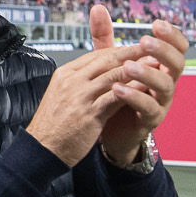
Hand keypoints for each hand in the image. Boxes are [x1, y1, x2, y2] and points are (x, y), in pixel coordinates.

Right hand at [27, 6, 182, 166]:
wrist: (42, 149)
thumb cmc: (53, 125)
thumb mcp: (62, 95)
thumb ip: (80, 83)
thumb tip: (98, 73)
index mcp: (65, 74)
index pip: (95, 55)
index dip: (117, 51)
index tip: (134, 48)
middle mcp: (72, 82)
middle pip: (105, 60)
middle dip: (130, 53)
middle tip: (150, 47)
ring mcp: (80, 97)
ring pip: (112, 76)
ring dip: (136, 68)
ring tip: (153, 64)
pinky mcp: (89, 114)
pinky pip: (115, 98)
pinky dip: (131, 91)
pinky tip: (145, 87)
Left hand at [97, 12, 187, 164]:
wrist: (109, 127)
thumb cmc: (114, 90)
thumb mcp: (109, 61)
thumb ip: (104, 36)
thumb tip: (97, 7)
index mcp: (159, 65)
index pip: (177, 47)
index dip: (172, 35)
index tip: (157, 24)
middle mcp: (165, 82)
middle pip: (177, 63)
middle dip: (163, 51)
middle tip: (145, 41)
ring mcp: (160, 101)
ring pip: (165, 85)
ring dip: (147, 73)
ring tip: (127, 67)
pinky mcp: (150, 119)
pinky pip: (149, 107)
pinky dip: (134, 96)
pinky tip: (117, 89)